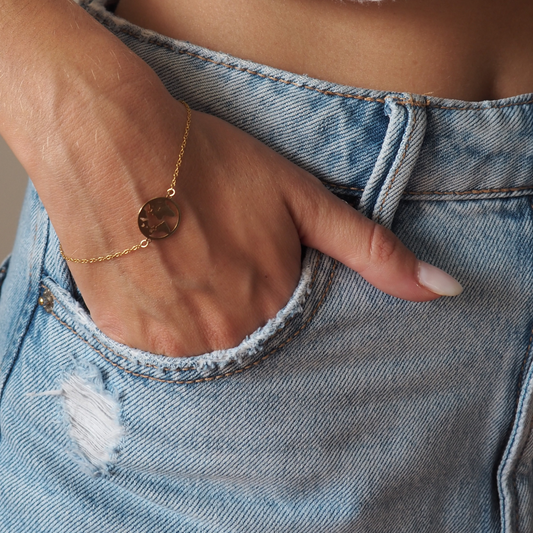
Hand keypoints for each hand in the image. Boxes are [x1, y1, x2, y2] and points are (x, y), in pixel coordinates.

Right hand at [0, 0, 459, 356]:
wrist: (114, 145)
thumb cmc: (211, 165)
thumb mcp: (303, 200)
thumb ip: (373, 252)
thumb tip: (445, 291)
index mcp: (273, 309)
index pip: (299, 345)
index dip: (281, 309)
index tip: (265, 284)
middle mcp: (226, 340)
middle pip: (252, 352)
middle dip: (245, 320)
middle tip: (222, 273)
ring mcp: (173, 346)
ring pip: (207, 357)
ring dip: (205, 327)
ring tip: (191, 277)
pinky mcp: (128, 339)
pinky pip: (160, 357)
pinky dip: (167, 327)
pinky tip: (161, 286)